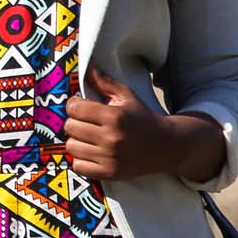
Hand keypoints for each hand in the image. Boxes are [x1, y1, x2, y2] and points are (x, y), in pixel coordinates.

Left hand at [64, 62, 226, 183]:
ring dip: (77, 140)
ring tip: (88, 137)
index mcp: (113, 116)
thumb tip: (88, 64)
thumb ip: (104, 82)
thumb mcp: (127, 96)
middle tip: (86, 122)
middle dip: (75, 121)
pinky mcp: (109, 173)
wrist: (167, 146)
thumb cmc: (143, 117)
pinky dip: (81, 159)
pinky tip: (91, 153)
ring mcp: (109, 157)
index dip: (75, 105)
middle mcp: (110, 138)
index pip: (74, 108)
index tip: (82, 106)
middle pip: (70, 126)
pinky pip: (78, 166)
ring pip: (71, 146)